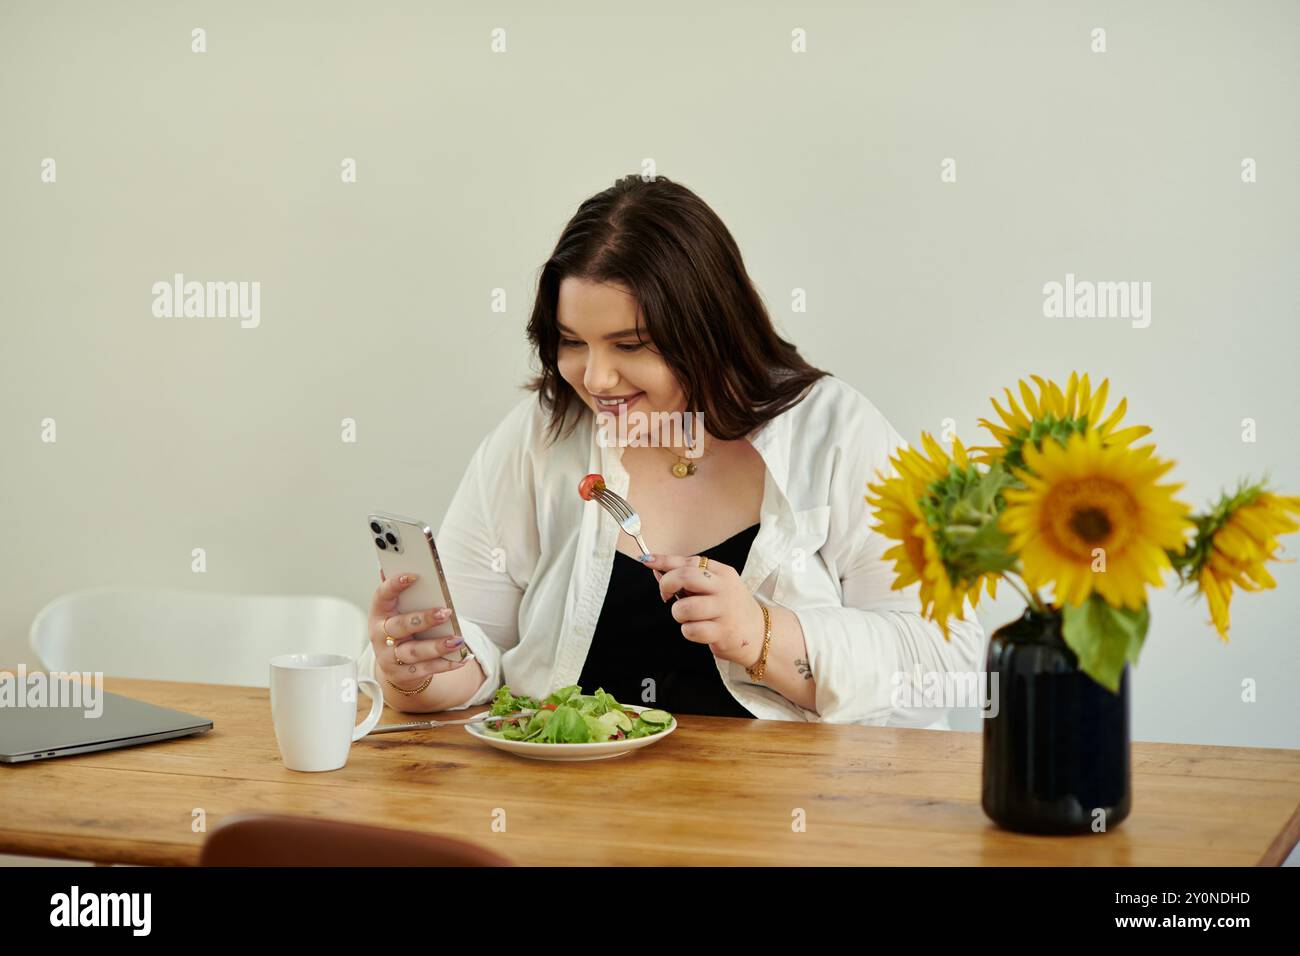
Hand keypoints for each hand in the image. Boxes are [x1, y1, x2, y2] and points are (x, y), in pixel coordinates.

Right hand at [369, 570, 472, 689]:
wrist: (395, 665)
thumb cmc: (401, 629)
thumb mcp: (398, 611)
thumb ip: (402, 593)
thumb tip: (393, 567)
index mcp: (379, 613)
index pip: (382, 595)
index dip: (395, 585)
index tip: (413, 575)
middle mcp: (380, 635)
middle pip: (400, 627)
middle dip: (423, 619)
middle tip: (445, 612)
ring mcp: (389, 657)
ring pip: (414, 652)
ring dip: (438, 646)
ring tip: (458, 640)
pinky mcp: (402, 674)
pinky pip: (425, 670)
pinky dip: (445, 665)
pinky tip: (461, 658)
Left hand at [639, 554, 764, 667]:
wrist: (759, 632)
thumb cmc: (730, 608)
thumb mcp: (715, 586)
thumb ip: (689, 579)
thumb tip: (657, 570)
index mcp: (721, 572)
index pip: (688, 561)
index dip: (664, 560)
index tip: (646, 560)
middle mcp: (723, 588)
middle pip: (685, 577)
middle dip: (666, 585)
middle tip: (666, 595)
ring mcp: (724, 610)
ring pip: (684, 607)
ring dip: (678, 614)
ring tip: (688, 617)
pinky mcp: (722, 632)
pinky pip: (690, 630)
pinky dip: (688, 631)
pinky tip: (698, 630)